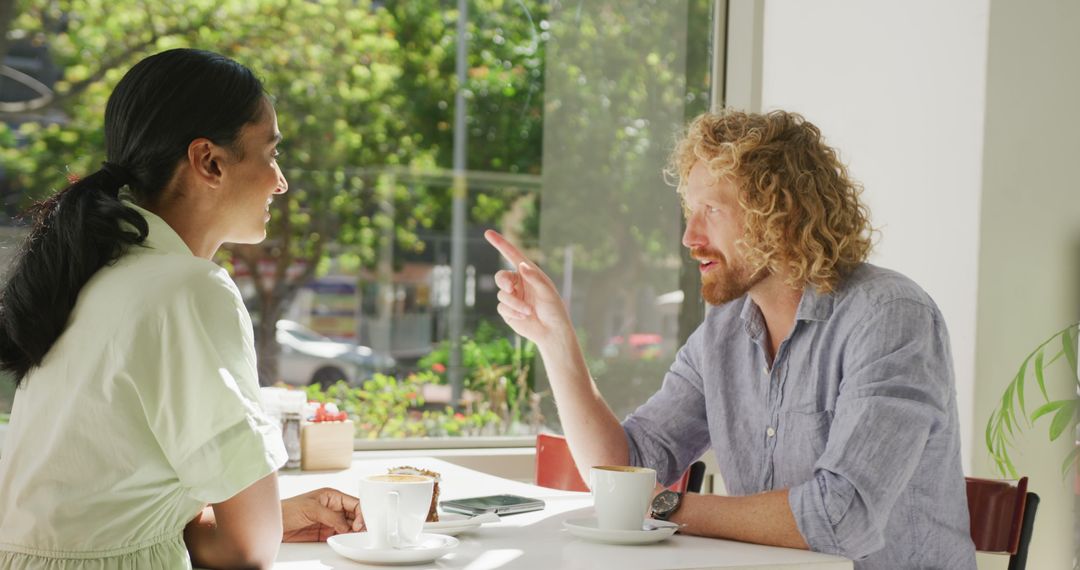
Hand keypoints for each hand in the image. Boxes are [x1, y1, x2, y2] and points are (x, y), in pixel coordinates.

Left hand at [281, 487, 363, 542]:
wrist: (274, 523)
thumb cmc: (288, 509)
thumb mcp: (312, 509)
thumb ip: (331, 517)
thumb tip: (346, 526)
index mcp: (332, 496)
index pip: (354, 503)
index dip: (360, 513)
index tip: (358, 525)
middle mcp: (333, 508)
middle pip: (354, 516)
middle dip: (359, 524)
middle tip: (360, 533)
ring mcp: (329, 521)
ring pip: (348, 527)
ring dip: (352, 533)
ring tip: (354, 538)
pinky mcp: (324, 533)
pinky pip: (339, 536)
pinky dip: (343, 539)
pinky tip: (343, 541)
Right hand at [484, 230, 572, 346]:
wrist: (552, 332)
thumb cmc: (554, 310)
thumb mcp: (548, 292)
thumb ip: (535, 278)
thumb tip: (522, 265)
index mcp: (529, 273)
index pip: (512, 255)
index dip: (500, 243)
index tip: (487, 232)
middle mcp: (519, 283)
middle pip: (500, 276)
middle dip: (503, 282)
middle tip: (510, 288)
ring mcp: (512, 297)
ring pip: (501, 294)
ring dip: (514, 303)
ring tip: (529, 311)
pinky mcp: (508, 311)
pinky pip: (502, 307)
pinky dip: (512, 311)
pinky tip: (524, 316)